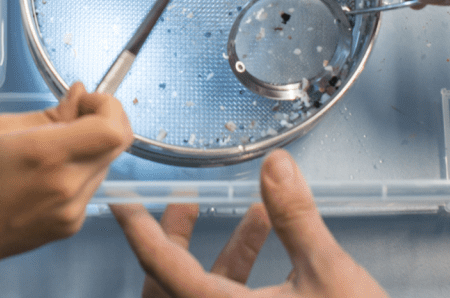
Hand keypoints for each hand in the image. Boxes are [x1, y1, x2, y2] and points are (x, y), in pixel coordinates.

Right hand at [0, 82, 131, 290]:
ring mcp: (73, 210)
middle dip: (103, 122)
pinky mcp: (72, 226)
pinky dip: (77, 173)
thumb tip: (80, 96)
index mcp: (47, 154)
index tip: (83, 102)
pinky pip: (89, 187)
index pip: (113, 129)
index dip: (108, 107)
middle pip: (117, 145)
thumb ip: (50, 114)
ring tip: (52, 149)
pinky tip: (46, 176)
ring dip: (90, 148)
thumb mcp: (0, 130)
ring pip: (104, 164)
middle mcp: (68, 184)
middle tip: (74, 117)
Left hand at [113, 150, 388, 297]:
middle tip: (188, 202)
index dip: (139, 229)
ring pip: (199, 296)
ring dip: (224, 257)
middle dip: (179, 238)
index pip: (161, 267)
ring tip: (260, 218)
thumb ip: (296, 217)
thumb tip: (275, 166)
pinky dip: (234, 282)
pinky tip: (271, 257)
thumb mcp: (328, 271)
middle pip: (171, 283)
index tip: (122, 201)